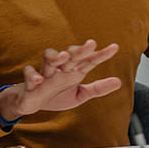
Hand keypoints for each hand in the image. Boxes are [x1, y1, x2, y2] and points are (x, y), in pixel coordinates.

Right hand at [0, 39, 122, 118]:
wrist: (32, 103)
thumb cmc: (56, 94)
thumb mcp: (80, 94)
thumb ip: (97, 88)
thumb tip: (119, 82)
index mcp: (73, 71)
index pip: (89, 61)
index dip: (101, 54)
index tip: (115, 48)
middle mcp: (60, 70)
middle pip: (70, 56)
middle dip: (80, 50)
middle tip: (91, 44)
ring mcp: (45, 75)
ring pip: (49, 59)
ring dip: (55, 56)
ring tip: (63, 56)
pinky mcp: (30, 83)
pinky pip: (29, 75)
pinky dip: (32, 76)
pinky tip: (38, 80)